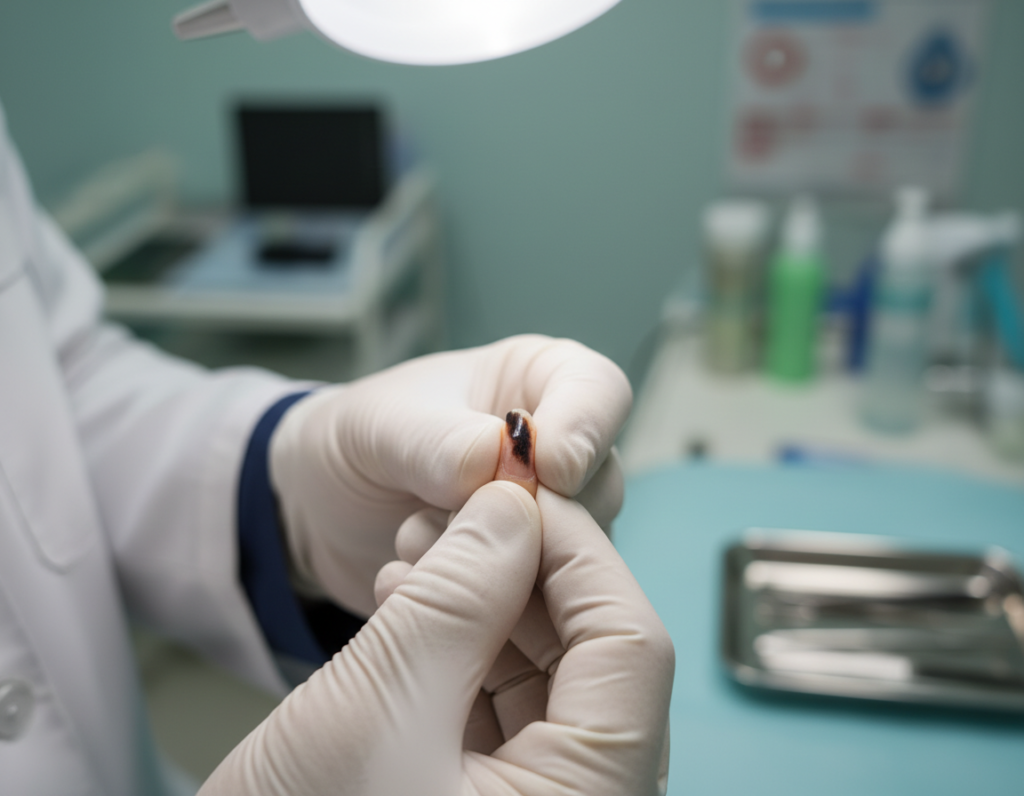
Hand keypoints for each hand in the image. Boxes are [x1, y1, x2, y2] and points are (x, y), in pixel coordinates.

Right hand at [199, 480, 673, 795]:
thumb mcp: (377, 709)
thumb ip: (457, 598)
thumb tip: (513, 509)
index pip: (630, 647)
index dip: (580, 552)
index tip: (526, 492)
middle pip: (596, 660)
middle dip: (529, 574)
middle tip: (471, 513)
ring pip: (550, 682)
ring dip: (492, 608)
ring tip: (425, 556)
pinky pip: (508, 714)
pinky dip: (466, 655)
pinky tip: (416, 608)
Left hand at [270, 335, 631, 615]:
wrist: (324, 510)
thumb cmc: (359, 441)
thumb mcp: (383, 427)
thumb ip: (440, 440)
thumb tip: (501, 462)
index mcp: (538, 381)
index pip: (598, 392)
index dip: (584, 430)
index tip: (549, 471)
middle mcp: (558, 449)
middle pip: (600, 480)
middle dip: (539, 511)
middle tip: (463, 519)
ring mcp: (551, 517)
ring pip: (578, 548)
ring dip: (507, 560)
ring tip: (421, 541)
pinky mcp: (533, 576)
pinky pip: (542, 597)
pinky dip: (494, 600)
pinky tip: (433, 586)